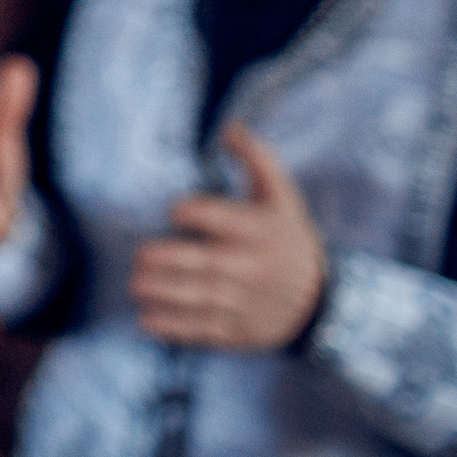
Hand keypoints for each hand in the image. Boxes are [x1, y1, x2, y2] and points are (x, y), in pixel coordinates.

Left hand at [129, 123, 326, 350]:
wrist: (321, 300)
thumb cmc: (287, 238)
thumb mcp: (282, 197)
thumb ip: (257, 159)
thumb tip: (230, 126)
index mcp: (257, 230)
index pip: (217, 218)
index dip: (191, 213)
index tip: (175, 212)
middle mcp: (250, 267)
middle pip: (202, 262)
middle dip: (166, 259)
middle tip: (140, 254)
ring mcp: (244, 302)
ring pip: (197, 297)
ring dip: (162, 291)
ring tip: (135, 282)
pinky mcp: (238, 330)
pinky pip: (202, 330)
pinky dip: (172, 326)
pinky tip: (145, 319)